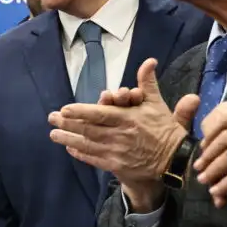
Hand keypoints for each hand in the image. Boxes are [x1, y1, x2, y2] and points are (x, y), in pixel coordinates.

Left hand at [49, 59, 191, 186]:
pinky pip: (94, 159)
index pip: (100, 114)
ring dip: (68, 139)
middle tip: (51, 118)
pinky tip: (70, 149)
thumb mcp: (158, 104)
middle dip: (67, 124)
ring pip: (88, 144)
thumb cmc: (164, 129)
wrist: (175, 160)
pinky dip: (81, 154)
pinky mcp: (117, 165)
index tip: (64, 109)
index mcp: (128, 119)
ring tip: (53, 134)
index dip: (81, 112)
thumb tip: (149, 61)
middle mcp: (120, 135)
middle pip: (88, 129)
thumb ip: (148, 83)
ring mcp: (117, 152)